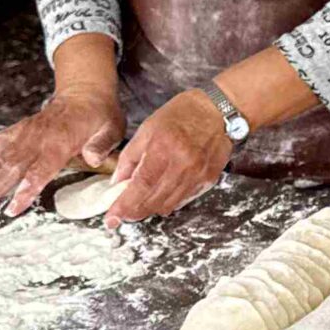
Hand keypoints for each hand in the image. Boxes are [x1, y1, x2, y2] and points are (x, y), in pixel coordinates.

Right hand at [0, 85, 124, 214]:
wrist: (85, 92)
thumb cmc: (99, 114)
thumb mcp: (111, 127)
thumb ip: (101, 144)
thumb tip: (93, 158)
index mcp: (60, 141)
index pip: (40, 170)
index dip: (26, 189)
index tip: (12, 207)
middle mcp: (36, 138)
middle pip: (10, 167)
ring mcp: (23, 134)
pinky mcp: (15, 131)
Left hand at [105, 89, 233, 225]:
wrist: (217, 111)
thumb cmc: (180, 115)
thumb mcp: (147, 129)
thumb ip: (130, 157)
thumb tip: (117, 183)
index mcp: (163, 149)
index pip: (141, 186)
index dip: (125, 205)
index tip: (112, 218)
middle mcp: (182, 166)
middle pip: (154, 201)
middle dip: (134, 211)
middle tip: (123, 214)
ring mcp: (197, 175)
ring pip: (168, 205)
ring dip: (151, 209)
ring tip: (140, 205)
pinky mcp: (208, 180)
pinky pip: (184, 200)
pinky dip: (169, 202)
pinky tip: (161, 197)